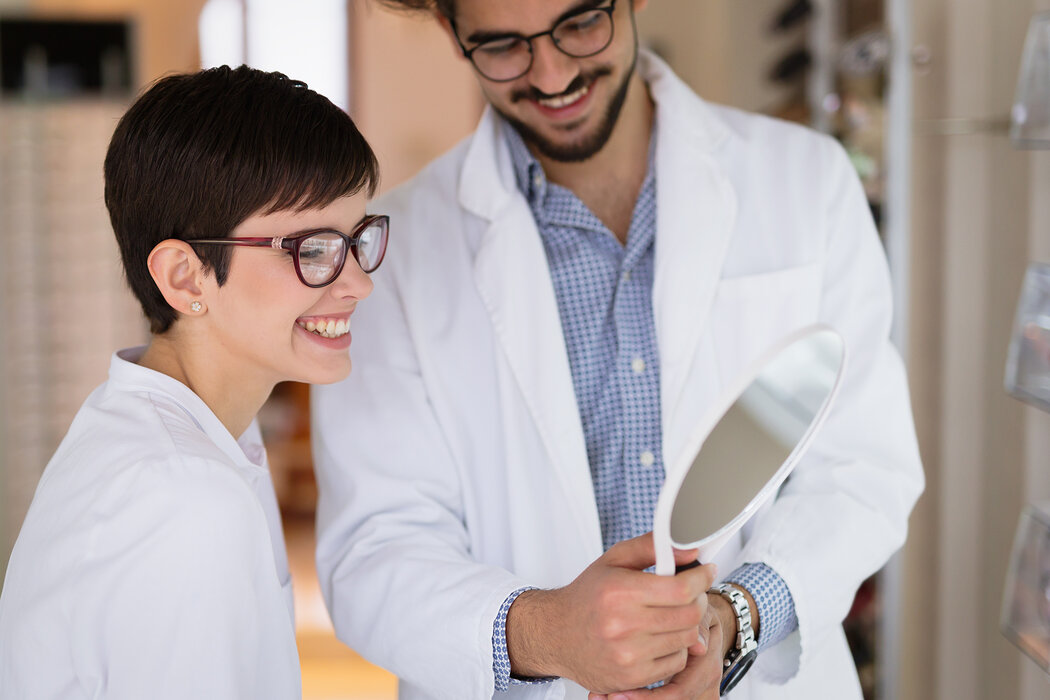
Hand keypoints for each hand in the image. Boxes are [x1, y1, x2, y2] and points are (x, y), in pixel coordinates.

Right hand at [506, 533, 716, 693]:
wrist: (555, 634)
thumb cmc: (587, 596)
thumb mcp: (614, 560)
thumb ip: (651, 547)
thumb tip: (689, 549)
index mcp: (619, 591)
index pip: (681, 588)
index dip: (702, 578)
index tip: (707, 570)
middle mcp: (622, 625)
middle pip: (689, 615)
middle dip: (699, 600)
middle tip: (693, 593)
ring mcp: (627, 655)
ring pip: (686, 640)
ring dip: (688, 625)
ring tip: (674, 614)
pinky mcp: (631, 677)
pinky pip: (675, 663)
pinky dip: (676, 649)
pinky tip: (662, 637)